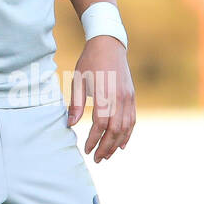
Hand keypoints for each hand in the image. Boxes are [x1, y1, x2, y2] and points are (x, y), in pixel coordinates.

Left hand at [67, 35, 135, 161]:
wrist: (109, 44)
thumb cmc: (89, 62)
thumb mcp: (78, 81)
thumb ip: (75, 104)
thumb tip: (70, 124)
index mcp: (105, 95)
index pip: (101, 125)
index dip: (94, 140)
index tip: (87, 150)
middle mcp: (120, 98)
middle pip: (116, 130)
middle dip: (106, 147)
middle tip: (97, 159)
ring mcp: (129, 98)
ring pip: (126, 128)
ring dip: (117, 144)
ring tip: (107, 155)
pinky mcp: (132, 97)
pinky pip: (132, 120)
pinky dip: (128, 134)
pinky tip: (122, 144)